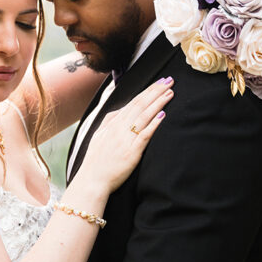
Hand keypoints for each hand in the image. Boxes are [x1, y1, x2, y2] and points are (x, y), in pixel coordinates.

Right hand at [76, 77, 173, 192]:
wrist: (91, 180)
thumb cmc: (96, 160)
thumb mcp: (99, 135)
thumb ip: (109, 121)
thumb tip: (120, 110)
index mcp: (113, 123)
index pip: (133, 102)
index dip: (148, 91)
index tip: (159, 82)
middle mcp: (119, 128)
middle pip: (140, 105)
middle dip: (156, 91)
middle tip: (169, 81)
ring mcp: (125, 139)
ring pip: (144, 116)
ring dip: (158, 103)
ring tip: (170, 93)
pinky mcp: (131, 152)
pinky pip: (144, 135)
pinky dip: (153, 124)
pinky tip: (162, 116)